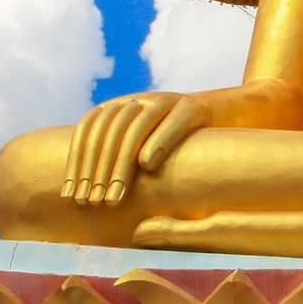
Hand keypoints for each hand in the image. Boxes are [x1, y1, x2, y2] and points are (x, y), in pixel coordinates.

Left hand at [62, 91, 209, 204]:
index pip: (89, 129)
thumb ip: (120, 162)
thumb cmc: (184, 144)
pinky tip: (147, 166)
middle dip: (96, 171)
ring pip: (135, 128)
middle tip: (93, 203)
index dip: (77, 161)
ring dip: (120, 166)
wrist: (230, 113)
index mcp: (123, 106)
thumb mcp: (148, 149)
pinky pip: (174, 120)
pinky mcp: (194, 106)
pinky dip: (159, 141)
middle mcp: (141, 100)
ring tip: (114, 198)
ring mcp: (167, 100)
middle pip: (109, 132)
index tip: (72, 195)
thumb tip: (85, 195)